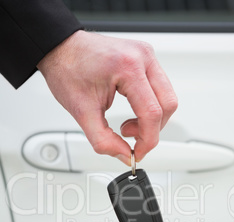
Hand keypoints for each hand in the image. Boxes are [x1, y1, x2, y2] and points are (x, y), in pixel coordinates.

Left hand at [37, 30, 177, 164]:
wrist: (61, 48)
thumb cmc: (68, 69)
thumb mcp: (82, 112)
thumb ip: (103, 140)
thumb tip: (124, 156)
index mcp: (128, 67)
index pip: (152, 112)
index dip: (147, 140)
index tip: (137, 154)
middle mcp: (143, 57)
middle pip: (168, 105)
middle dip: (152, 130)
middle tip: (130, 139)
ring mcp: (147, 56)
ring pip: (167, 98)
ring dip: (152, 120)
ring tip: (128, 125)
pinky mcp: (146, 60)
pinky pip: (161, 90)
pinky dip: (150, 108)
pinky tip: (133, 112)